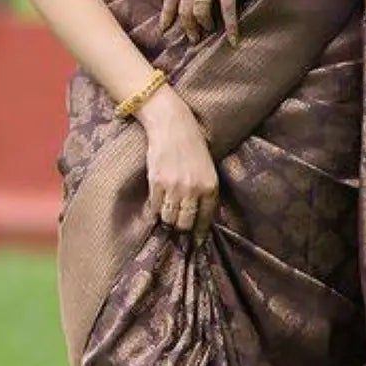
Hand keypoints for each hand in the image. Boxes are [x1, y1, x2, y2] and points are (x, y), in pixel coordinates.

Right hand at [137, 86, 218, 241]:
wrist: (172, 125)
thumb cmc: (192, 146)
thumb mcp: (207, 169)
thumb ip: (205, 192)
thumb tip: (199, 218)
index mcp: (210, 186)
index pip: (205, 219)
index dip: (199, 233)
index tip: (196, 241)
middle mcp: (193, 189)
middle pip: (185, 223)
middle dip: (181, 227)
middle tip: (178, 224)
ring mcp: (174, 187)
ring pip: (169, 218)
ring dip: (167, 219)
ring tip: (167, 214)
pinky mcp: (156, 182)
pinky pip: (155, 206)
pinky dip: (155, 209)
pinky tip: (157, 204)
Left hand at [159, 0, 264, 45]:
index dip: (166, 15)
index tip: (163, 29)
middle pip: (184, 9)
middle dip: (186, 26)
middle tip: (192, 38)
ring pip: (199, 12)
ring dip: (203, 25)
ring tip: (208, 32)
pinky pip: (227, 12)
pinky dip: (230, 27)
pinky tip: (233, 39)